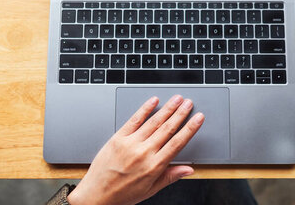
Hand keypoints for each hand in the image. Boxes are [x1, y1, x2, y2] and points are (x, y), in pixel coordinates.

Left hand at [67, 95, 203, 204]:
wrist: (96, 195)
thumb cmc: (122, 194)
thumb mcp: (150, 189)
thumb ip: (170, 176)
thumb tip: (189, 170)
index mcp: (154, 166)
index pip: (177, 142)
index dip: (190, 128)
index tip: (198, 118)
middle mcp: (144, 153)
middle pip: (167, 129)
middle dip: (180, 114)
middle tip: (189, 103)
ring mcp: (130, 143)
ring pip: (153, 122)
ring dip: (167, 108)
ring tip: (177, 99)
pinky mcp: (118, 138)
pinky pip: (134, 120)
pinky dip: (144, 109)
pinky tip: (153, 101)